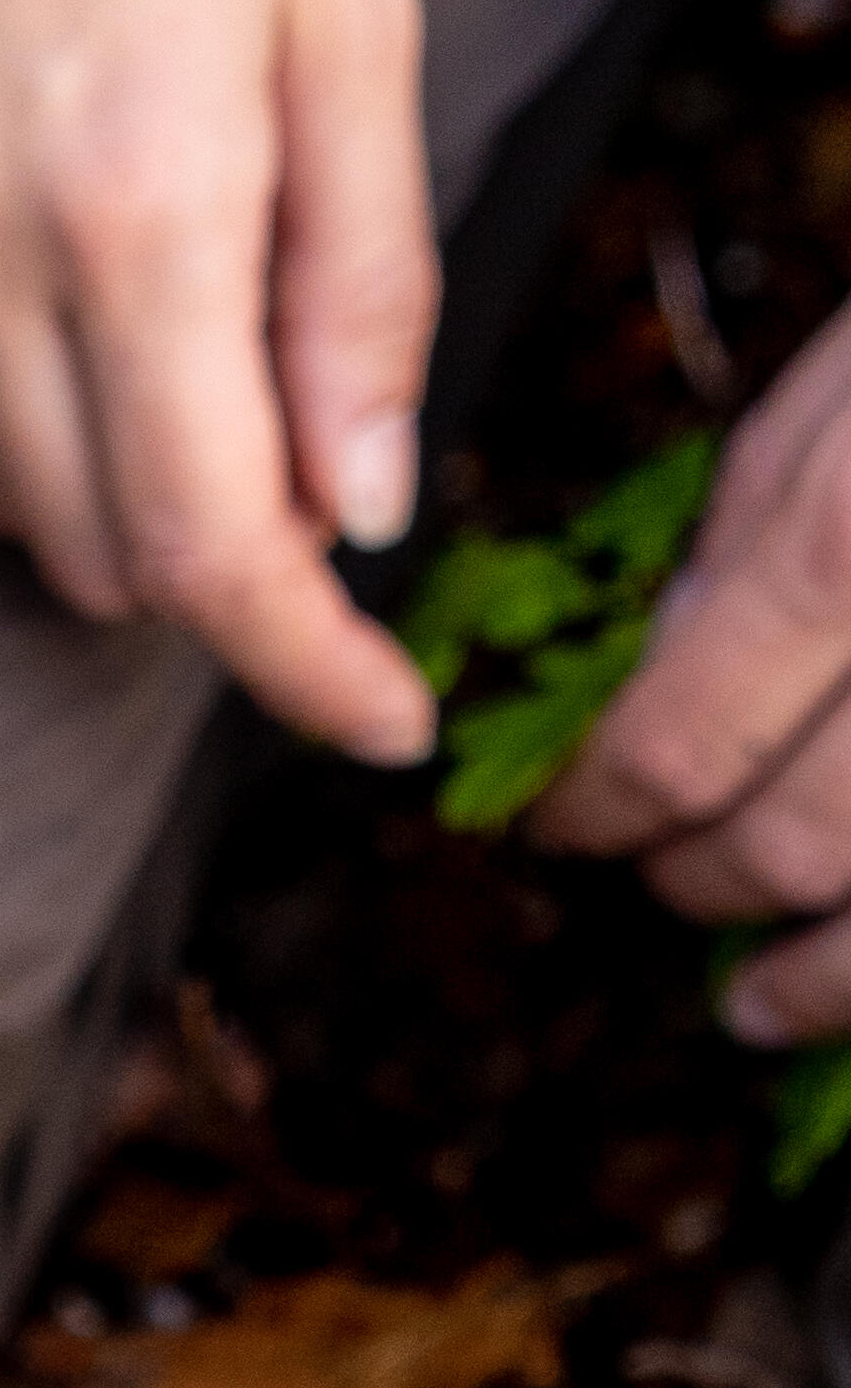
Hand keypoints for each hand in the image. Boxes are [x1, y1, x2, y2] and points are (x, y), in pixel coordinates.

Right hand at [0, 0, 440, 758]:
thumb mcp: (356, 23)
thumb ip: (364, 288)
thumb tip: (353, 513)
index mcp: (139, 204)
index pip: (211, 546)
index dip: (303, 669)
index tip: (376, 717)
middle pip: (91, 544)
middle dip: (213, 560)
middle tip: (292, 474)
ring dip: (94, 476)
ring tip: (163, 341)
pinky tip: (31, 283)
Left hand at [538, 302, 850, 1022]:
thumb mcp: (844, 385)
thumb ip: (749, 534)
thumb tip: (660, 669)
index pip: (682, 741)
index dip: (600, 809)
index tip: (564, 825)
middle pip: (798, 842)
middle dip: (704, 882)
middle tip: (664, 885)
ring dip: (824, 980)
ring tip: (761, 1002)